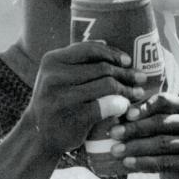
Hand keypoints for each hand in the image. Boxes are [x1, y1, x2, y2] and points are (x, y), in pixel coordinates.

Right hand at [26, 42, 147, 157]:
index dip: (113, 53)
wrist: (38, 135)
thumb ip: (76, 61)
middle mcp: (55, 76)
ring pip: (107, 85)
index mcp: (52, 60)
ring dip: (127, 89)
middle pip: (102, 68)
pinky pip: (106, 105)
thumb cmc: (54, 102)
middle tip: (140, 78)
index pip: (90, 49)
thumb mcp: (57, 76)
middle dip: (126, 73)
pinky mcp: (74, 117)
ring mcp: (63, 98)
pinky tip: (126, 106)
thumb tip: (107, 42)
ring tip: (137, 93)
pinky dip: (120, 104)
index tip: (127, 61)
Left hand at [108, 92, 178, 178]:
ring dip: (135, 146)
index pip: (165, 101)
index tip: (126, 115)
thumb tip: (118, 112)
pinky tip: (128, 162)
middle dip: (135, 128)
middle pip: (162, 122)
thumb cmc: (168, 143)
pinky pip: (163, 162)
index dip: (144, 107)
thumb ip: (146, 115)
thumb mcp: (162, 125)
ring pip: (161, 143)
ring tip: (116, 150)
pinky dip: (143, 162)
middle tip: (113, 133)